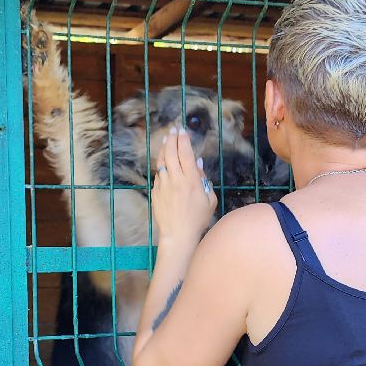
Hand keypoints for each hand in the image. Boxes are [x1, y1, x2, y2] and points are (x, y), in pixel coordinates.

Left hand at [151, 127, 216, 245]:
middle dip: (172, 139)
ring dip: (164, 149)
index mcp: (190, 180)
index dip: (183, 140)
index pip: (185, 154)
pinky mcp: (155, 192)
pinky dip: (161, 166)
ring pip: (161, 162)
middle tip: (173, 131)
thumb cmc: (198, 219)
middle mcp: (175, 179)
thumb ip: (204, 180)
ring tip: (166, 140)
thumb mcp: (209, 200)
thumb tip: (197, 164)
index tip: (183, 131)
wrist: (178, 235)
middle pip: (170, 153)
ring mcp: (163, 185)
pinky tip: (163, 162)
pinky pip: (158, 175)